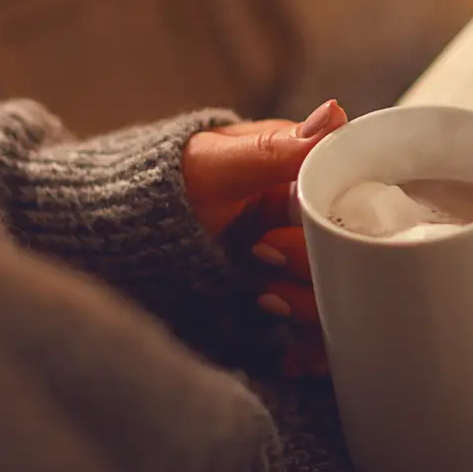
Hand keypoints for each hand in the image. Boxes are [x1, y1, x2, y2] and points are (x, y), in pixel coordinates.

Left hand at [183, 99, 346, 376]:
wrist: (118, 231)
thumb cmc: (164, 181)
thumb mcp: (216, 162)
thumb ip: (276, 147)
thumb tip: (335, 113)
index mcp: (304, 176)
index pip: (354, 203)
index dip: (341, 227)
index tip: (304, 236)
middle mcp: (308, 222)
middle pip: (348, 257)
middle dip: (316, 272)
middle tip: (266, 266)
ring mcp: (296, 265)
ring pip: (337, 297)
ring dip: (312, 312)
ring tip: (267, 304)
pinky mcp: (283, 302)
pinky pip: (315, 330)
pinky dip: (310, 349)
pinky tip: (293, 358)